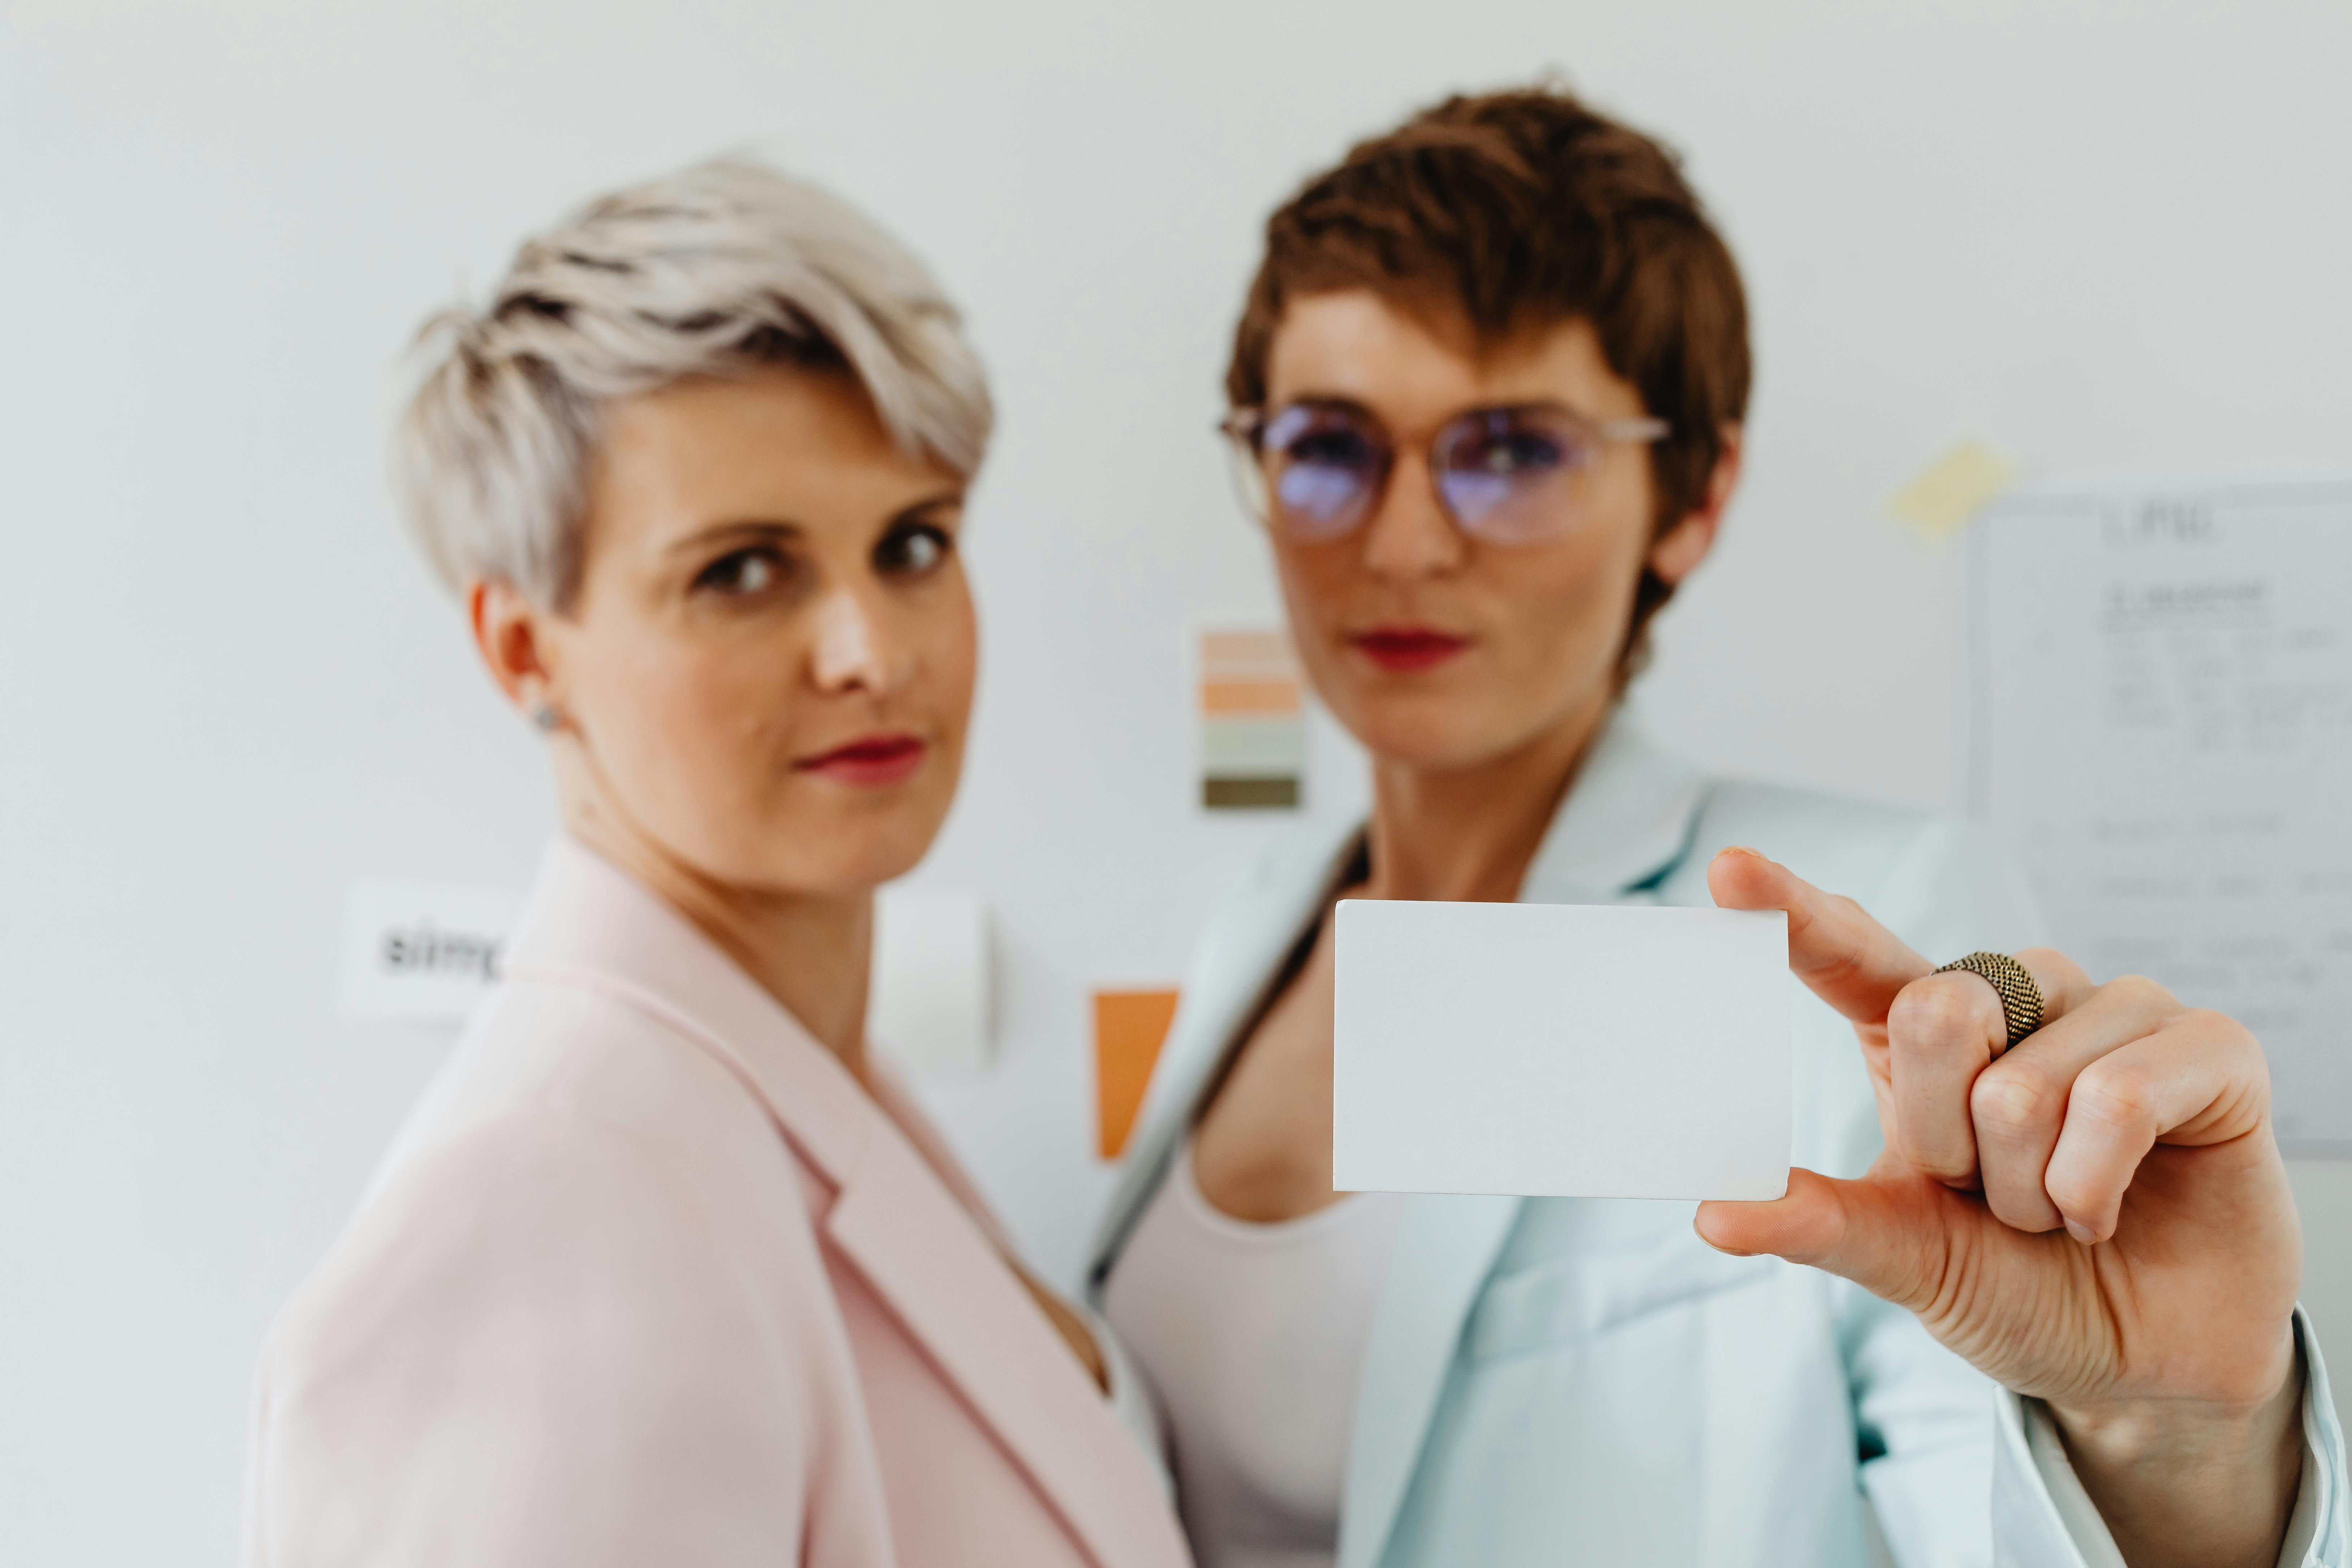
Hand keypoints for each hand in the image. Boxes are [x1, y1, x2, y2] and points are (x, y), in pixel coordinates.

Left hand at [1698, 848, 2305, 1567]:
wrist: (2137, 1362)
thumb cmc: (2017, 1287)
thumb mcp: (1906, 1257)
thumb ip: (1819, 1223)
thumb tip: (1713, 1215)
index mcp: (1928, 1030)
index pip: (1852, 951)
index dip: (1794, 910)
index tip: (1728, 873)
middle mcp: (2020, 997)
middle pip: (1938, 1014)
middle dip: (1948, 1143)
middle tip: (1987, 1196)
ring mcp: (2119, 1009)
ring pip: (2025, 1083)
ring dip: (2030, 1186)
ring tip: (2060, 1212)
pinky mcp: (2209, 1047)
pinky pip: (2121, 1096)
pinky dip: (2095, 1183)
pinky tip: (2110, 1209)